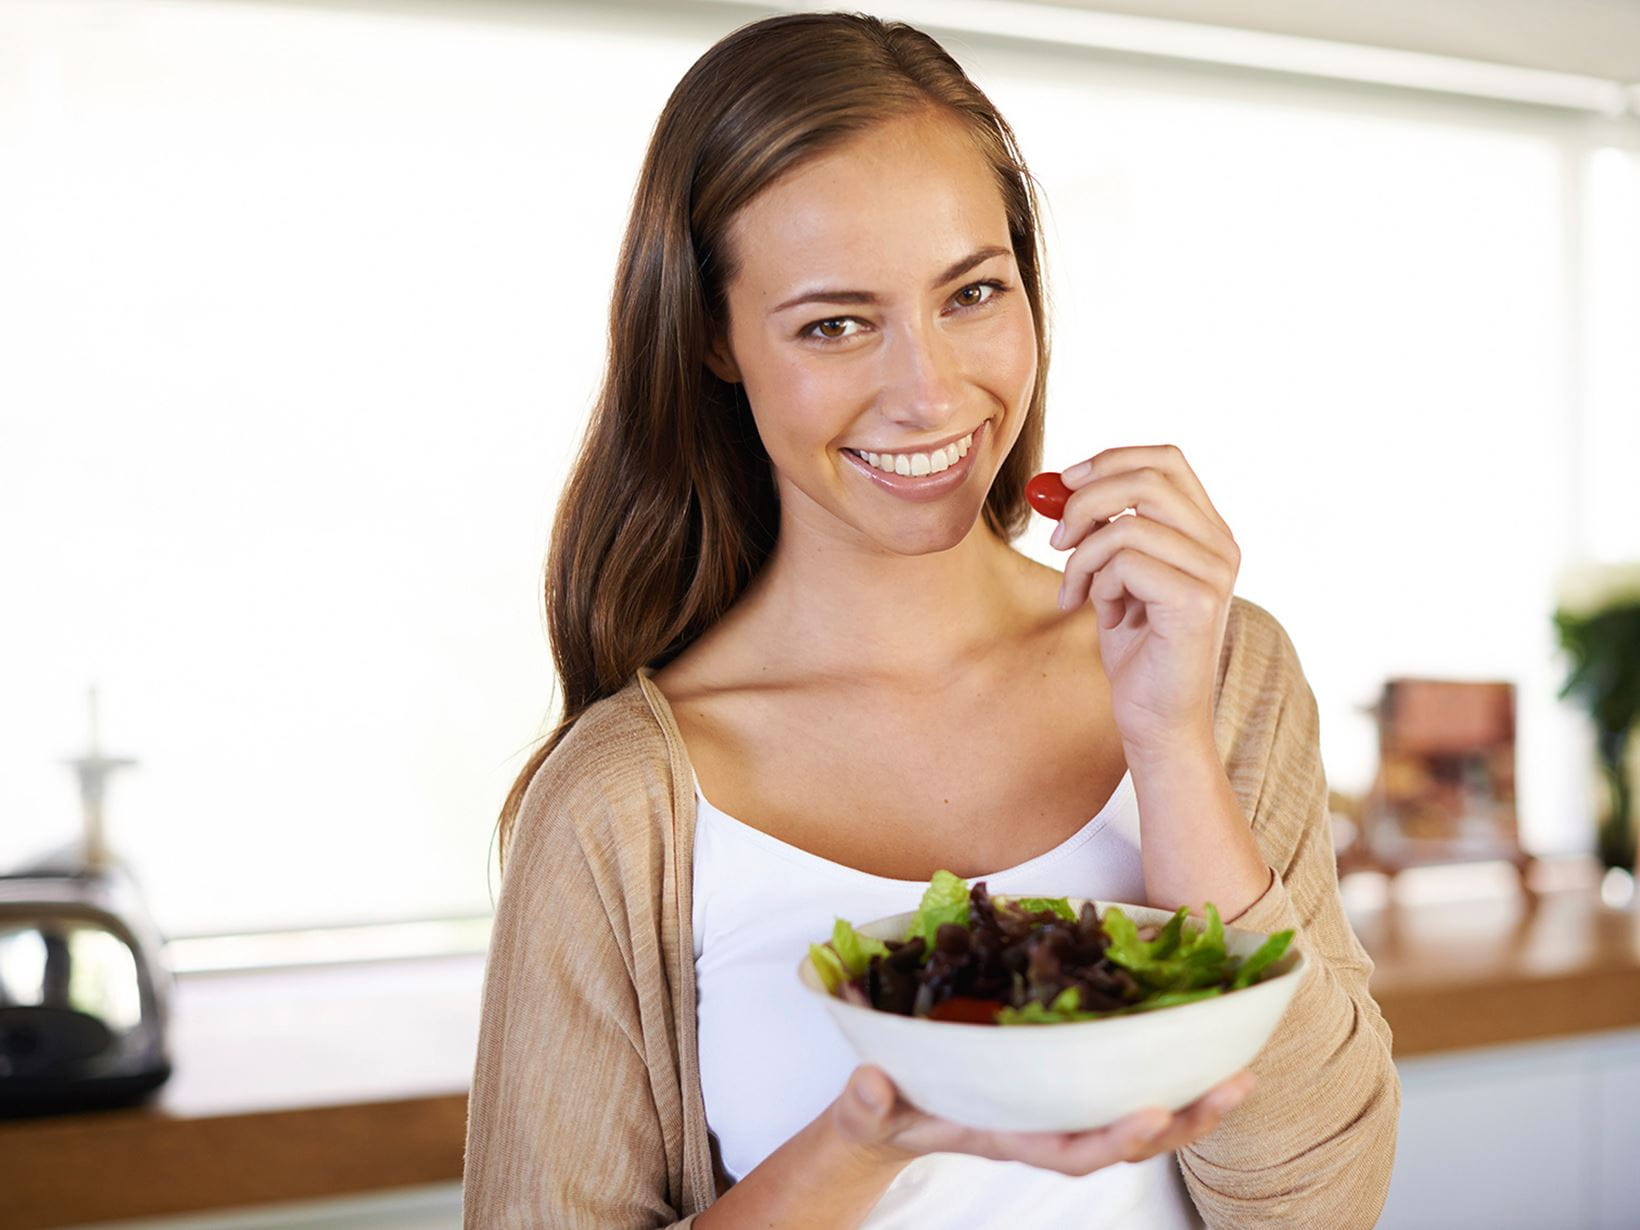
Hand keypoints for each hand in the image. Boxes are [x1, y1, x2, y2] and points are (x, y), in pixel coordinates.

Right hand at [831, 1064, 1255, 1173]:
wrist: (892, 1118)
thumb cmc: (884, 1112)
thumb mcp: (868, 1109)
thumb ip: (867, 1102)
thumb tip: (869, 1083)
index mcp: (1007, 1136)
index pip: (1070, 1149)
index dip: (1113, 1137)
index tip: (1153, 1112)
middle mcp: (1046, 1127)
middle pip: (1128, 1138)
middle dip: (1184, 1119)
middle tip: (1237, 1086)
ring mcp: (1060, 1109)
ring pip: (1139, 1115)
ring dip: (1193, 1099)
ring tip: (1244, 1073)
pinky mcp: (1065, 1085)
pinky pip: (1125, 1084)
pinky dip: (1167, 1071)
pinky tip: (1202, 1046)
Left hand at [1048, 445, 1238, 759]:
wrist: (1156, 718)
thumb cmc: (1136, 648)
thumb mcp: (1115, 574)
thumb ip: (1104, 527)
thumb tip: (1063, 484)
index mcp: (1207, 532)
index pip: (1166, 460)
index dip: (1110, 460)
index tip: (1066, 483)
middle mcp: (1221, 545)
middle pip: (1147, 479)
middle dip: (1085, 502)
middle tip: (1056, 540)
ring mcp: (1214, 572)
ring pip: (1125, 524)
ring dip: (1083, 558)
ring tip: (1079, 594)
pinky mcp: (1196, 601)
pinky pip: (1124, 563)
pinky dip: (1097, 586)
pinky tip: (1105, 617)